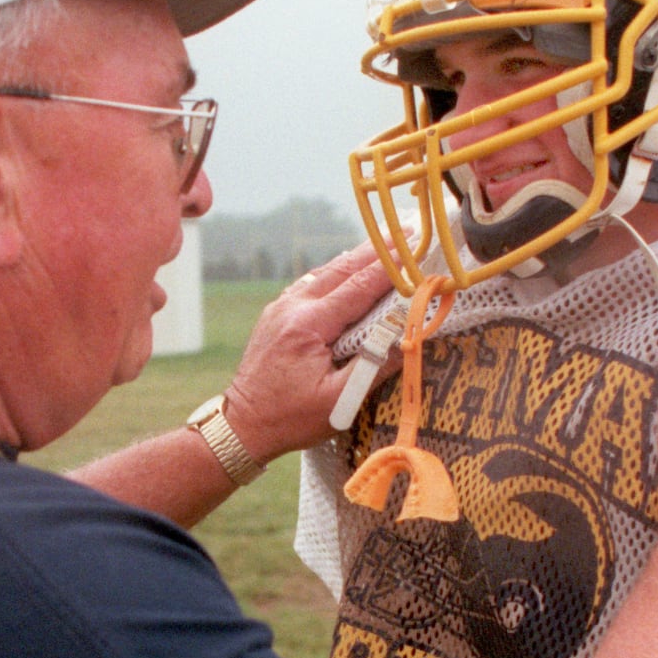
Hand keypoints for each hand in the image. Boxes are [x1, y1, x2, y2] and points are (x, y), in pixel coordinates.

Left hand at [224, 241, 396, 462]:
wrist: (243, 425)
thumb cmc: (291, 419)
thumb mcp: (339, 403)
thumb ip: (373, 368)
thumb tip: (407, 339)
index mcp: (308, 326)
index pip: (359, 287)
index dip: (390, 267)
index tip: (415, 248)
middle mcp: (292, 308)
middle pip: (342, 269)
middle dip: (378, 250)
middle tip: (408, 232)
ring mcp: (281, 308)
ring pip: (325, 272)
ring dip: (357, 257)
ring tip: (387, 242)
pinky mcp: (277, 315)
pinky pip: (312, 284)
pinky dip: (336, 272)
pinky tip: (349, 267)